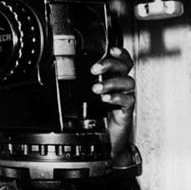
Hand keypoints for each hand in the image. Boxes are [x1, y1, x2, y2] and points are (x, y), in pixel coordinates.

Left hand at [90, 46, 135, 165]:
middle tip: (95, 69)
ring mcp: (124, 97)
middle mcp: (120, 85)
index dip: (120, 53)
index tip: (112, 49)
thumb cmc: (95, 116)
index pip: (121, 61)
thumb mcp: (85, 97)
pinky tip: (106, 99)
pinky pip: (127, 99)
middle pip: (124, 68)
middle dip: (110, 64)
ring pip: (127, 82)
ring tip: (97, 89)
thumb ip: (81, 84)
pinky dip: (116, 97)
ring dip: (111, 83)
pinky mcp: (126, 110)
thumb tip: (63, 71)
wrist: (104, 140)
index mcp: (112, 78)